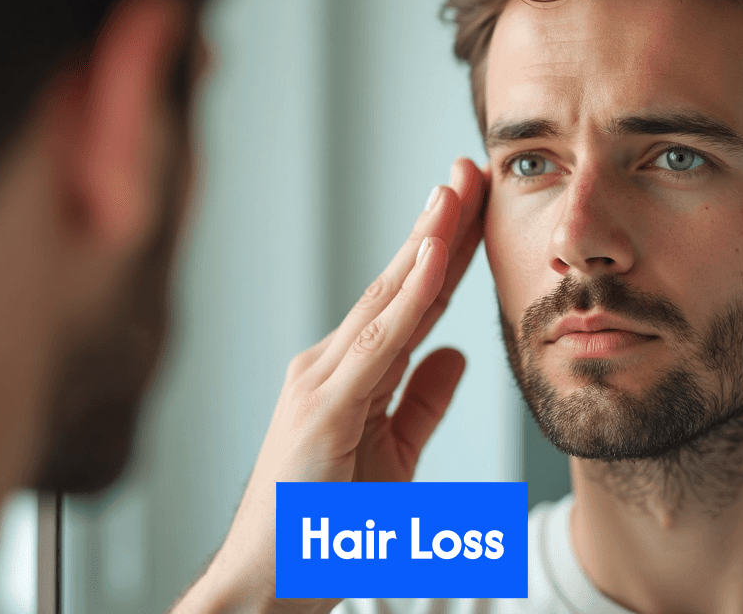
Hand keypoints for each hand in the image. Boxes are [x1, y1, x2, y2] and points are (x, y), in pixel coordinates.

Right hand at [173, 157, 487, 613]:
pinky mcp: (324, 406)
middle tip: (471, 170)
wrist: (266, 583)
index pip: (408, 299)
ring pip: (388, 299)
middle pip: (399, 283)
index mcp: (348, 373)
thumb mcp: (394, 454)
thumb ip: (423, 400)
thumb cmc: (320, 526)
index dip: (443, 249)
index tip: (475, 205)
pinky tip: (435, 259)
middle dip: (439, 224)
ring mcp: (322, 380)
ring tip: (458, 192)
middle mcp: (329, 364)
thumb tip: (456, 353)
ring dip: (428, 241)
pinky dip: (410, 295)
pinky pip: (379, 343)